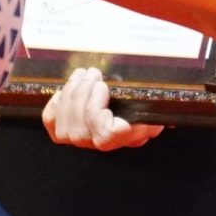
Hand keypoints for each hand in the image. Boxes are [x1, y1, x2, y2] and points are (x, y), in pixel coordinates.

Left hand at [40, 67, 163, 152]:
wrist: (136, 96)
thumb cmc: (148, 94)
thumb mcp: (155, 95)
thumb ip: (157, 101)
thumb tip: (162, 104)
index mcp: (130, 134)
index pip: (107, 136)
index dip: (96, 112)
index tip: (103, 86)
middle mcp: (106, 143)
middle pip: (81, 132)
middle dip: (81, 96)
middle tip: (92, 72)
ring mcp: (85, 139)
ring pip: (65, 131)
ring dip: (70, 97)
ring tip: (82, 75)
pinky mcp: (69, 130)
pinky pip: (52, 126)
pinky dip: (55, 107)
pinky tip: (65, 90)